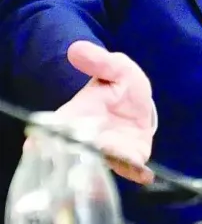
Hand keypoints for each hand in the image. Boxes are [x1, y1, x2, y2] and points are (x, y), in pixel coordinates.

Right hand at [43, 41, 156, 184]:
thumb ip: (99, 61)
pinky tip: (144, 175)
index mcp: (76, 115)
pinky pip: (132, 169)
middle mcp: (88, 138)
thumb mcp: (116, 68)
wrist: (141, 108)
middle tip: (90, 147)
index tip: (35, 144)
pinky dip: (136, 171)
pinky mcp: (131, 159)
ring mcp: (109, 151)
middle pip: (78, 150)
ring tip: (118, 156)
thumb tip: (76, 48)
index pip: (56, 127)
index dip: (44, 137)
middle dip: (81, 151)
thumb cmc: (122, 88)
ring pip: (103, 162)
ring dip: (109, 160)